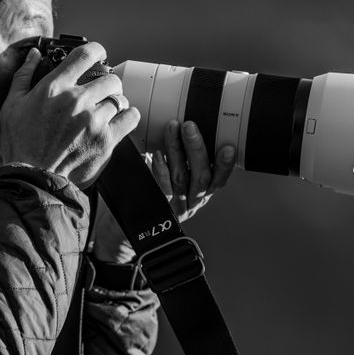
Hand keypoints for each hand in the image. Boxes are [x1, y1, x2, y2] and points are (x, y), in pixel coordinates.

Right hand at [0, 43, 140, 187]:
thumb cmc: (20, 143)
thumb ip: (23, 76)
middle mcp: (76, 100)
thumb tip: (33, 54)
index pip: (85, 54)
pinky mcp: (106, 140)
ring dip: (114, 103)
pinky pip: (131, 118)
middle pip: (110, 78)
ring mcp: (94, 121)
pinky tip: (118, 120)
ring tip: (105, 112)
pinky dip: (128, 117)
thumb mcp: (12, 105)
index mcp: (55, 87)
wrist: (32, 178)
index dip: (97, 50)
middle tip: (100, 93)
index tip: (98, 55)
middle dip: (107, 83)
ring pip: (120, 99)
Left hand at [90, 120, 235, 263]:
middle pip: (200, 175)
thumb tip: (179, 125)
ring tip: (172, 128)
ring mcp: (174, 207)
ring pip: (181, 178)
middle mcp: (191, 202)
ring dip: (177, 151)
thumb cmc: (151, 196)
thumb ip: (180, 159)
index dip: (225, 165)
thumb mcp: (172, 178)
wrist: (125, 229)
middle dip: (197, 148)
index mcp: (199, 194)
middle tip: (190, 126)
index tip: (229, 148)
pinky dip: (161, 170)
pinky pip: (161, 189)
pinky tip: (157, 155)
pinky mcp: (157, 210)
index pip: (218, 180)